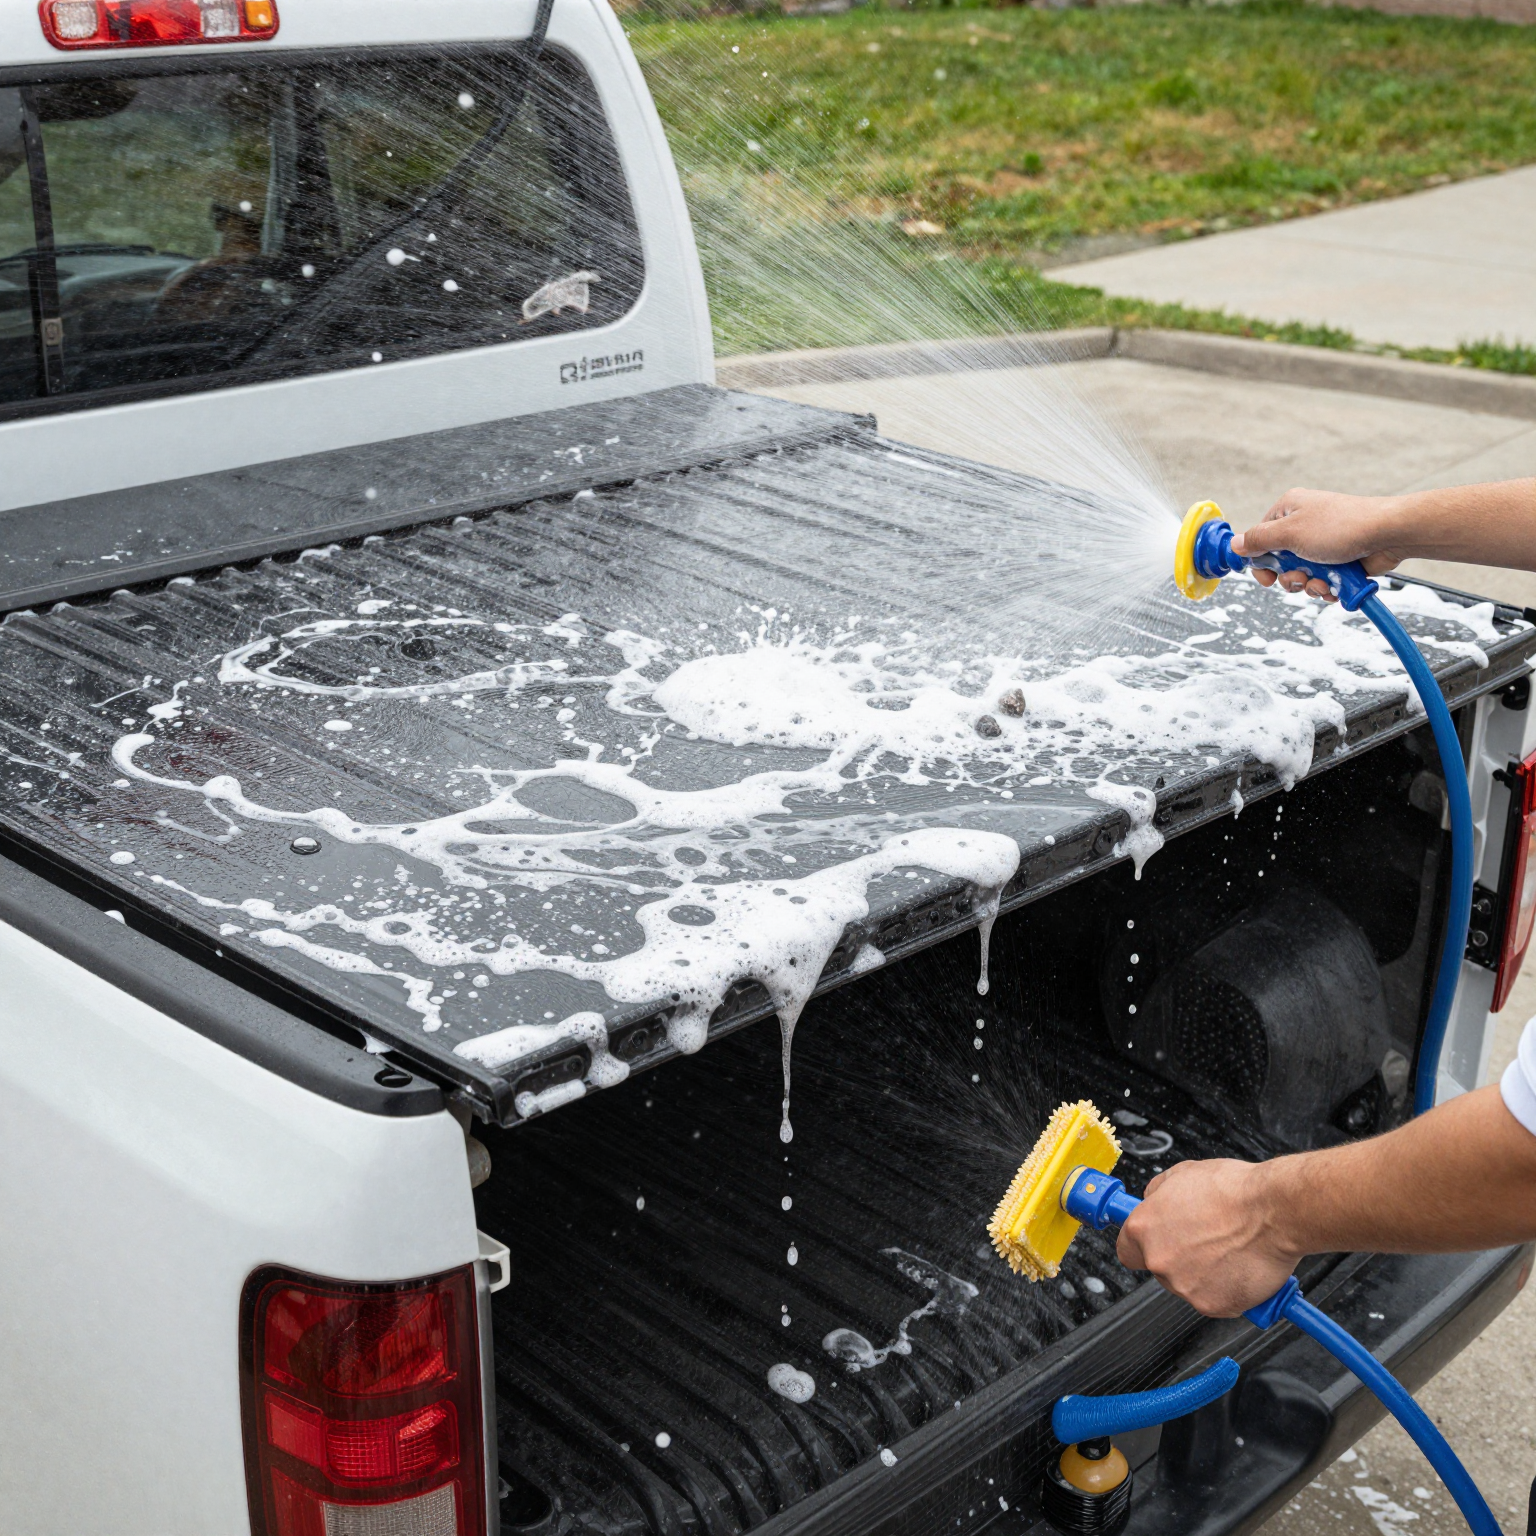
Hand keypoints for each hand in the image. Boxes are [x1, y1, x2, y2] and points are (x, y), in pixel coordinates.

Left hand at [1116, 1159, 1300, 1317]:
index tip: (1152, 1243)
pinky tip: (1240, 1265)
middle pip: (1159, 1269)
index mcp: (1144, 1228)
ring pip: (1188, 1285)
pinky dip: (1228, 1289)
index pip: (1126, 1249)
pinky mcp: (1215, 1306)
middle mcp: (1160, 1260)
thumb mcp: (1182, 1174)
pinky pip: (1217, 1301)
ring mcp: (1186, 1287)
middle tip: (1205, 1240)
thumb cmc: (1234, 1191)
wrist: (1273, 1211)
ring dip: (1203, 1274)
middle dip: (1179, 1258)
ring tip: (1228, 1248)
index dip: (1141, 1245)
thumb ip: (1158, 1193)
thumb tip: (1152, 1201)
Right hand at [1232, 488, 1407, 601]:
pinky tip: (1335, 585)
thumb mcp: (1290, 533)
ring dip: (1309, 585)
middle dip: (1289, 577)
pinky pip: (1322, 580)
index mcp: (1289, 510)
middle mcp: (1305, 525)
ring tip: (1323, 582)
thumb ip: (1258, 540)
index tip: (1265, 576)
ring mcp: (1323, 543)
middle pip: (1280, 561)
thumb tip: (1234, 544)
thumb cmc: (1342, 527)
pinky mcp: (1340, 559)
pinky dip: (1327, 587)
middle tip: (1299, 577)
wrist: (1388, 534)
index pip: (1261, 538)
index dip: (1260, 561)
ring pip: (1302, 575)